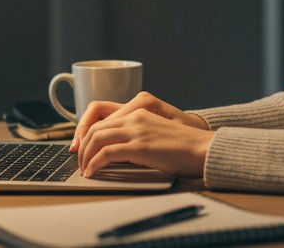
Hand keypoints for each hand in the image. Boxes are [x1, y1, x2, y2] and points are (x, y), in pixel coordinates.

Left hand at [71, 92, 211, 177]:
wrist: (203, 149)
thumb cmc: (184, 147)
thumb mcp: (156, 134)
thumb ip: (137, 137)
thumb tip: (116, 152)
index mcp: (139, 111)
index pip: (103, 119)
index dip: (87, 134)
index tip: (82, 149)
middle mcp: (135, 117)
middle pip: (95, 127)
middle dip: (82, 146)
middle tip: (80, 162)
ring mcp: (137, 130)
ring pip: (96, 138)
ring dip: (85, 156)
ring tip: (84, 169)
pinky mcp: (139, 146)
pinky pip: (106, 153)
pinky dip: (94, 163)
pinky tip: (92, 173)